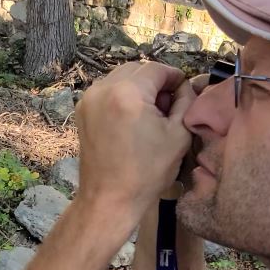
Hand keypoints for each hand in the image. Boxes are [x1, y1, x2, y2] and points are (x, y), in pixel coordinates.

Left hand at [74, 61, 195, 218]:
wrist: (109, 199)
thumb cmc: (147, 173)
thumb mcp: (179, 135)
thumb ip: (186, 102)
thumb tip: (185, 87)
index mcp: (128, 93)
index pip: (156, 69)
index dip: (174, 77)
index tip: (183, 90)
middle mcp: (103, 89)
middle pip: (136, 69)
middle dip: (155, 82)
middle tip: (167, 106)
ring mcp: (88, 99)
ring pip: (120, 78)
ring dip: (138, 87)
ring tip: (149, 114)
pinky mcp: (82, 111)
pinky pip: (107, 91)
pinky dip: (122, 97)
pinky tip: (132, 119)